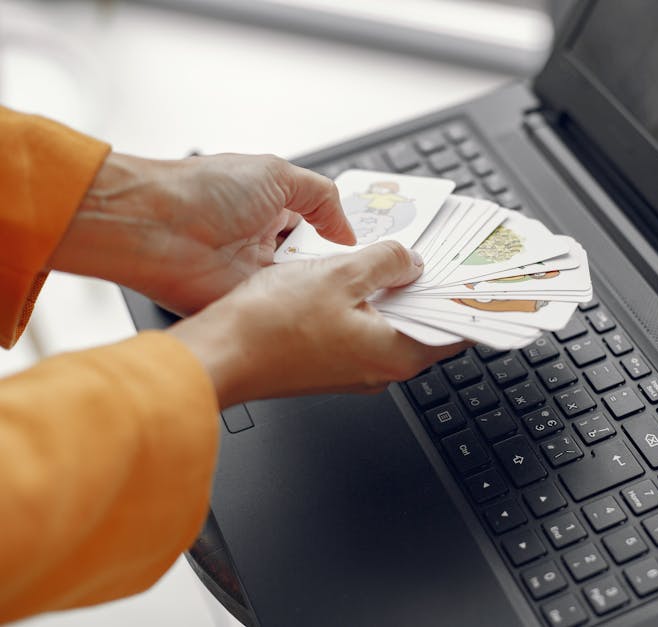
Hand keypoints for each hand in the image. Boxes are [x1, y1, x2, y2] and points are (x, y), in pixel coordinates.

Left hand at [48, 152, 354, 313]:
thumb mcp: (278, 173)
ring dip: (329, 291)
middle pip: (317, 264)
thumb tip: (348, 231)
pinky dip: (306, 312)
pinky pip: (283, 312)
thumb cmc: (202, 191)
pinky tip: (335, 311)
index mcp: (272, 212)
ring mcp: (256, 279)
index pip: (320, 230)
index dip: (348, 240)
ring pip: (306, 290)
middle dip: (346, 270)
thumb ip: (322, 198)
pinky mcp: (244, 306)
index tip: (381, 251)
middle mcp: (265, 247)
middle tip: (386, 279)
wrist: (154, 227)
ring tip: (370, 295)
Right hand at [168, 241, 468, 407]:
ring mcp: (350, 369)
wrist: (215, 357)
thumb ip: (385, 262)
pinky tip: (354, 276)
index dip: (468, 304)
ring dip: (396, 294)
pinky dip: (366, 303)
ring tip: (397, 258)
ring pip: (389, 326)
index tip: (481, 284)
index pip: (453, 333)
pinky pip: (360, 330)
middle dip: (433, 291)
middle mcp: (377, 369)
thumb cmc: (269, 325)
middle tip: (442, 258)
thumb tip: (410, 260)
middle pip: (423, 327)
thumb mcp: (339, 274)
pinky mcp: (325, 363)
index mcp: (393, 354)